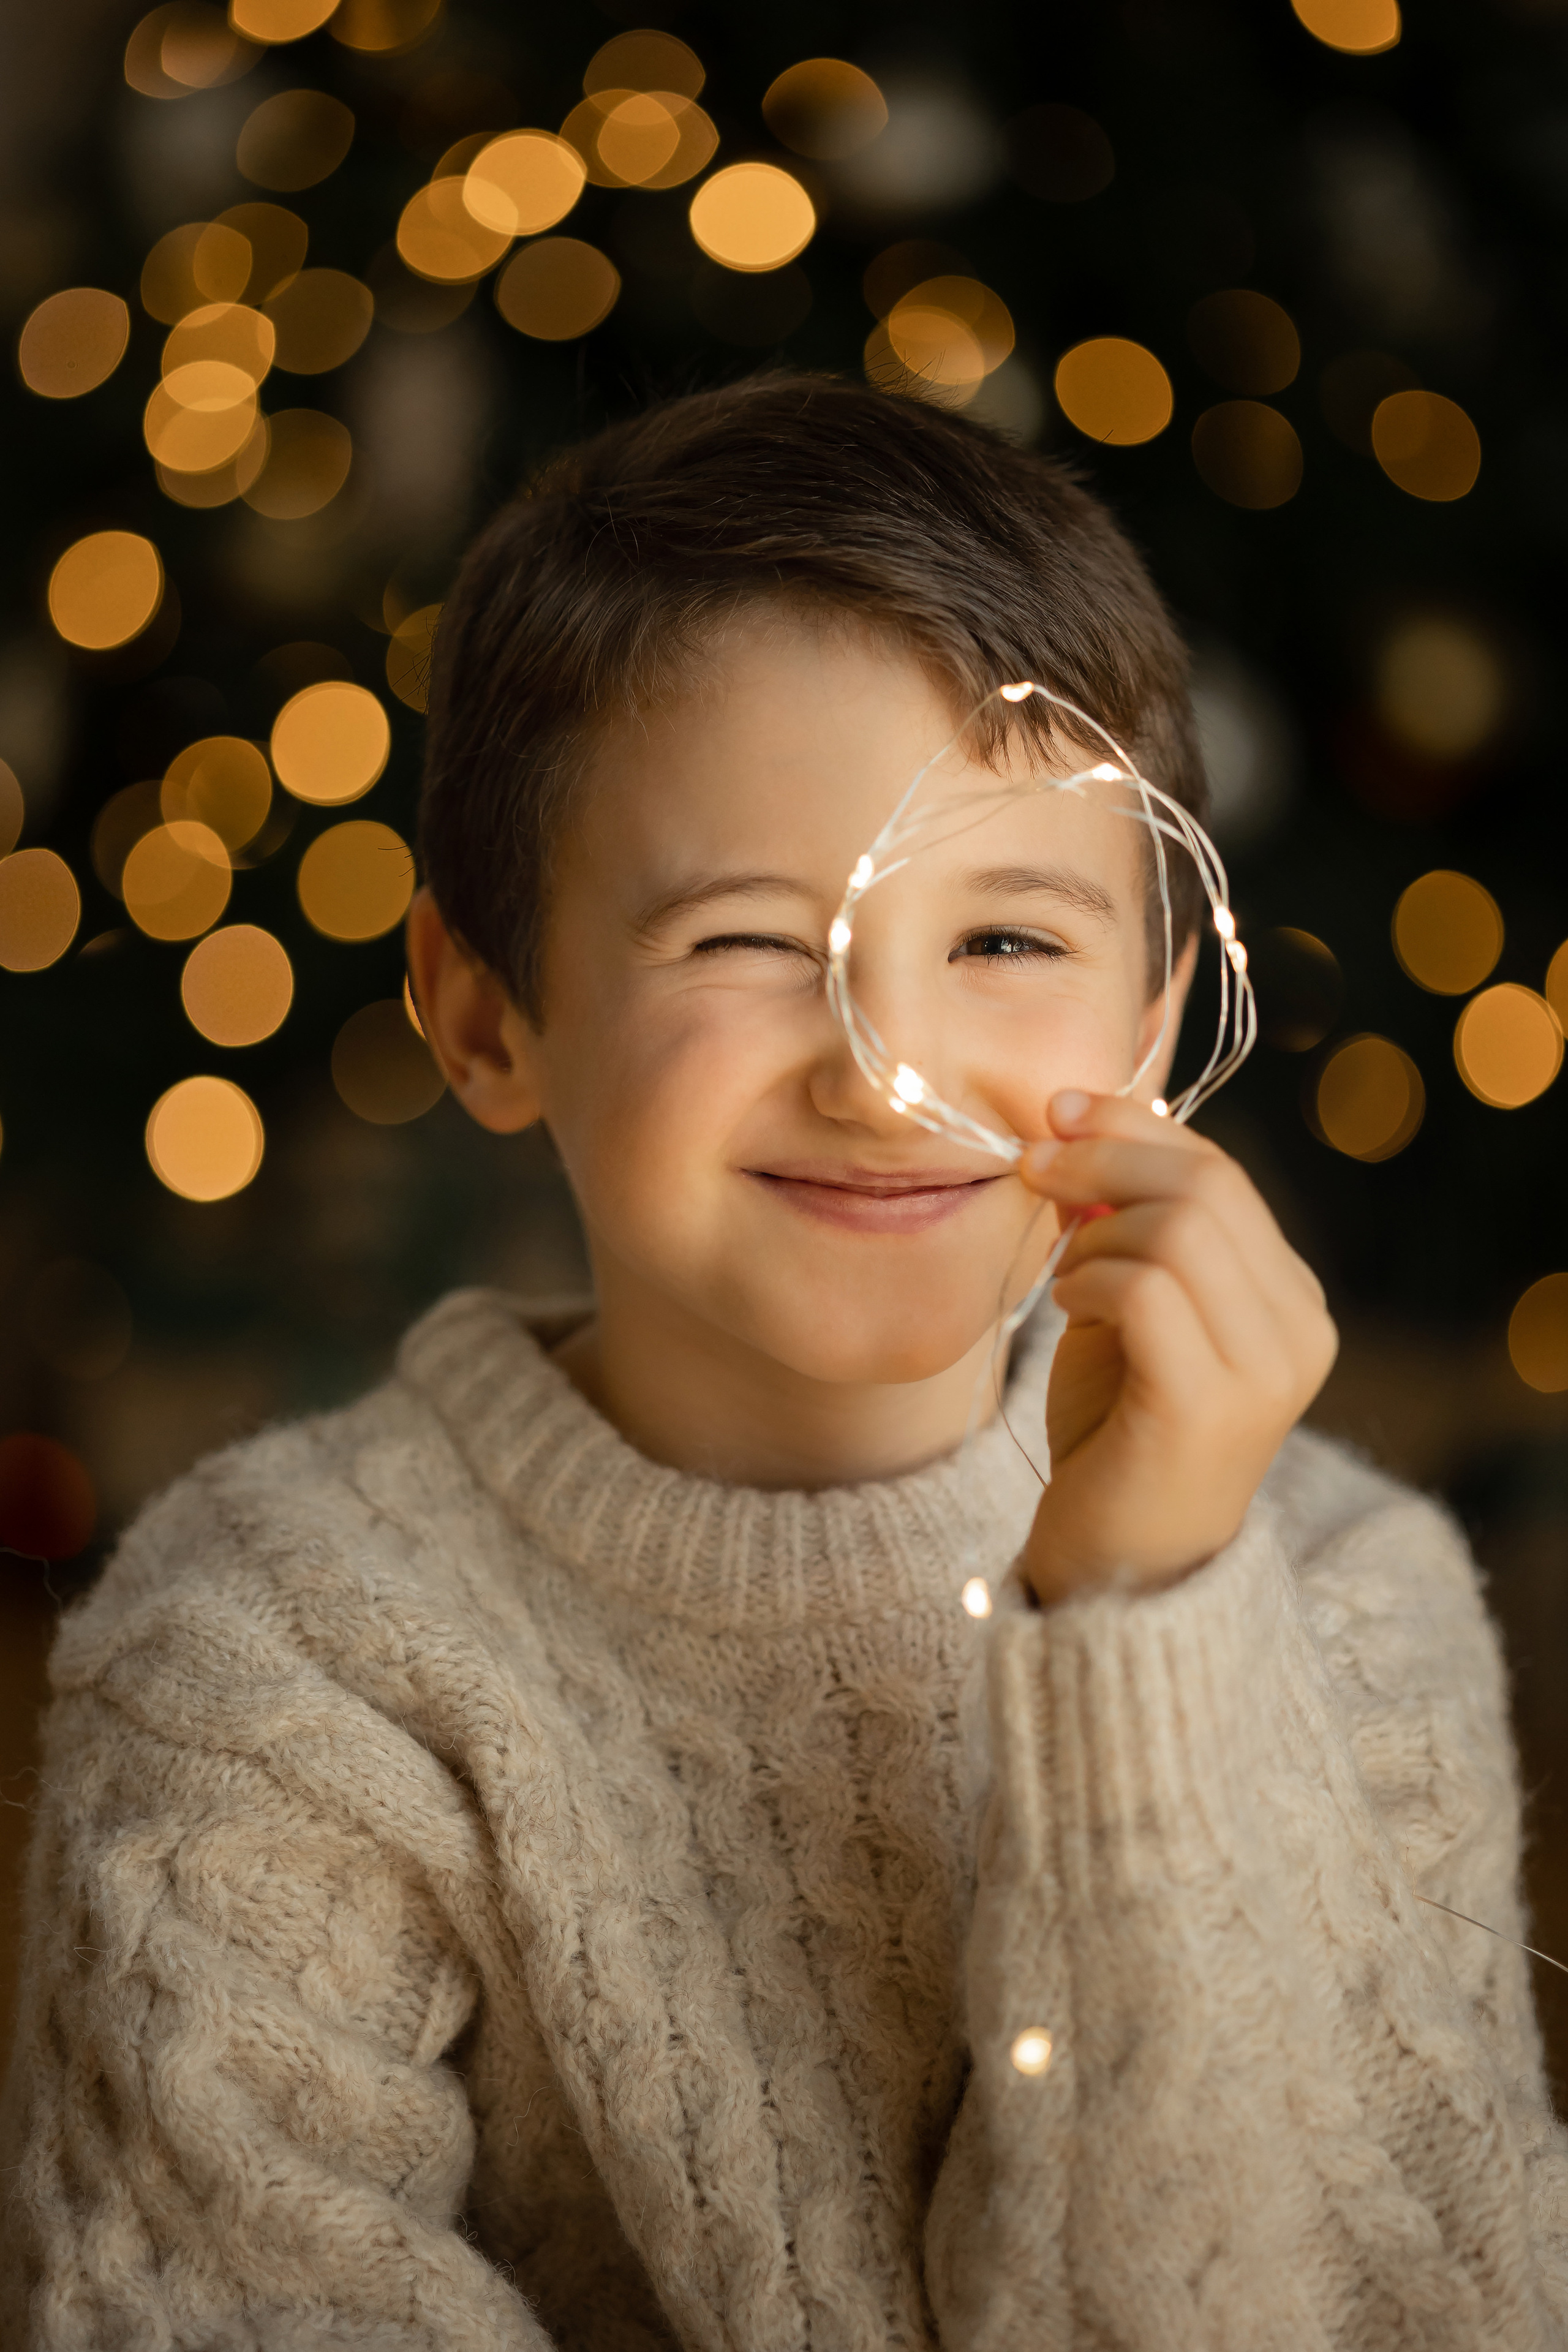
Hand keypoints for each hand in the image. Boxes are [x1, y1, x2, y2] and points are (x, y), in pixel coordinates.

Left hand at [1016, 1090, 1337, 1606]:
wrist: (1115, 1570)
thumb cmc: (1116, 1434)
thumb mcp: (1121, 1310)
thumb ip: (1119, 1229)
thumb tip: (1077, 1128)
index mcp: (1290, 1300)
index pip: (1223, 1175)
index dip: (1138, 1127)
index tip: (1060, 1111)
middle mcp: (1298, 1331)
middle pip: (1207, 1187)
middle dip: (1105, 1155)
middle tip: (1032, 1162)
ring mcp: (1265, 1371)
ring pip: (1180, 1229)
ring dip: (1096, 1231)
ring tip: (1064, 1275)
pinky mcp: (1210, 1407)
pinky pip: (1147, 1292)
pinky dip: (1091, 1279)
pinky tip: (1070, 1306)